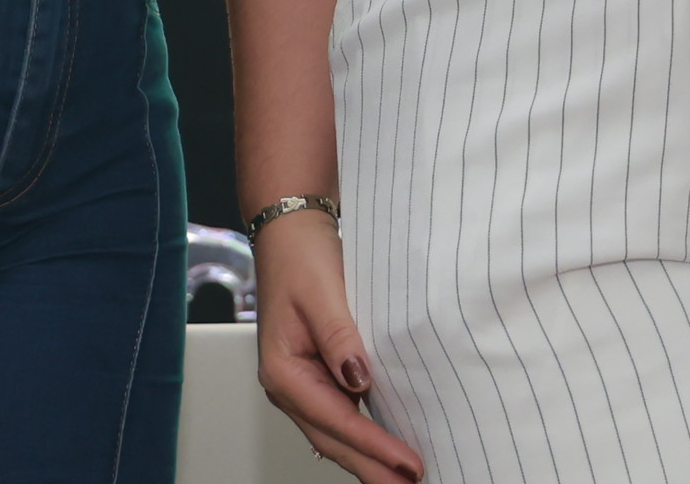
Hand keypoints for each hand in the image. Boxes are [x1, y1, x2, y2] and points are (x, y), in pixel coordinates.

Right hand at [251, 215, 421, 481]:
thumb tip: (359, 379)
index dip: (374, 446)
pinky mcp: (318, 374)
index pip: (335, 419)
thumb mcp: (322, 292)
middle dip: (371, 467)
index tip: (407, 462)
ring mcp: (303, 382)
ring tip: (400, 477)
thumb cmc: (299, 256)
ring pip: (336, 433)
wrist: (291, 230)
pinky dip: (363, 435)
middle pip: (333, 439)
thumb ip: (340, 337)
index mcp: (282, 370)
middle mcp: (289, 384)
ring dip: (368, 457)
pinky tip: (385, 445)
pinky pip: (341, 415)